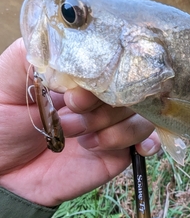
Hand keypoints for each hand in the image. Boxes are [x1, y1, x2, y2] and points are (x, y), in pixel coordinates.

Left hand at [0, 39, 159, 205]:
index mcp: (77, 77)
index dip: (102, 76)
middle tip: (71, 116)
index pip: (112, 62)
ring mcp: (111, 124)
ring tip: (79, 139)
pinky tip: (127, 147)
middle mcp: (98, 98)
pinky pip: (147, 141)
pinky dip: (145, 142)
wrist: (3, 176)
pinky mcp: (117, 152)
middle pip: (132, 89)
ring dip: (114, 128)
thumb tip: (72, 40)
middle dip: (104, 106)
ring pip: (142, 115)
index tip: (73, 95)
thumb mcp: (7, 81)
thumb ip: (34, 54)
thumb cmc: (0, 125)